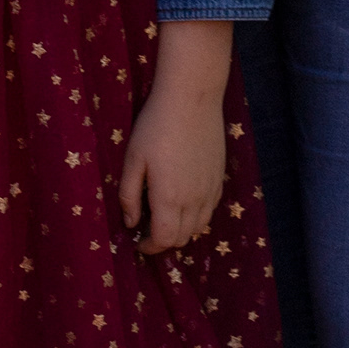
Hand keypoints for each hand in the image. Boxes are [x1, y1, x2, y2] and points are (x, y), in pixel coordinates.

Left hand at [120, 21, 230, 254]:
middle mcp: (194, 200)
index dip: (149, 247)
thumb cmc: (155, 127)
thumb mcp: (133, 160)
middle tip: (147, 230)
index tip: (137, 242)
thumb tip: (130, 223)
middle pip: (182, 238)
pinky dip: (196, 216)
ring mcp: (210, 190)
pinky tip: (183, 202)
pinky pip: (210, 210)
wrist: (192, 99)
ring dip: (181, 230)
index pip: (164, 239)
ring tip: (164, 218)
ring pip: (199, 226)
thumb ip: (129, 196)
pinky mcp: (219, 178)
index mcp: (169, 198)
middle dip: (163, 241)